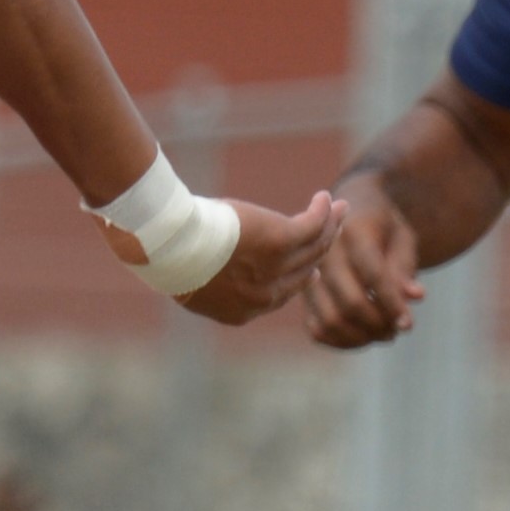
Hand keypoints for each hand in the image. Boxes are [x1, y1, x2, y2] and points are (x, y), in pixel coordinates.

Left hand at [168, 190, 345, 326]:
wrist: (171, 247)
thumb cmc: (170, 257)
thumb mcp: (190, 278)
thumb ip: (209, 281)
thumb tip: (202, 272)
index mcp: (242, 311)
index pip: (281, 296)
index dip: (300, 279)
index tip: (313, 269)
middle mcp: (266, 296)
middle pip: (304, 272)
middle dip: (321, 252)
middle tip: (332, 236)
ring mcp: (276, 269)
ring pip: (314, 248)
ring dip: (330, 228)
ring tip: (339, 211)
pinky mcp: (281, 241)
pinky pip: (312, 227)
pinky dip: (323, 213)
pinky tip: (326, 199)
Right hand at [301, 176, 426, 346]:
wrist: (348, 214)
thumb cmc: (381, 228)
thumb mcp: (401, 238)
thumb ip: (405, 266)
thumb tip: (415, 297)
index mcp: (352, 230)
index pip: (373, 275)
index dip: (392, 304)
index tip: (408, 324)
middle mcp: (324, 252)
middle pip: (350, 302)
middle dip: (378, 324)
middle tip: (397, 329)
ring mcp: (308, 274)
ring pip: (331, 320)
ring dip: (362, 337)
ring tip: (384, 333)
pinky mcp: (303, 294)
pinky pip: (318, 329)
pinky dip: (342, 341)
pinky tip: (363, 336)